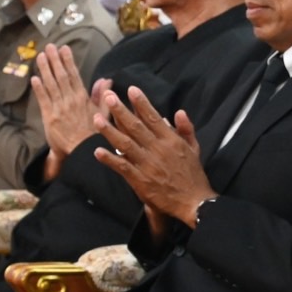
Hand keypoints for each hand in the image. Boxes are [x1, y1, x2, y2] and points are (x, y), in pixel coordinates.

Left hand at [30, 45, 98, 178]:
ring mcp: (58, 108)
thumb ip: (102, 96)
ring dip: (45, 69)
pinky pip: (43, 100)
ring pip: (51, 85)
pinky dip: (39, 88)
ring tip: (41, 56)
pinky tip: (35, 77)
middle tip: (50, 46)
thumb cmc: (94, 133)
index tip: (64, 49)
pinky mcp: (49, 117)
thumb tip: (106, 80)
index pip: (74, 75)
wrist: (82, 151)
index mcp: (83, 98)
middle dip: (55, 60)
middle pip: (61, 76)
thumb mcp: (104, 113)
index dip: (68, 61)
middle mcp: (70, 100)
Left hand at [92, 86, 214, 226]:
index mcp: (171, 140)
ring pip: (125, 144)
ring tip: (97, 119)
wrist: (193, 201)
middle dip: (121, 110)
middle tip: (108, 96)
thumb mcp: (194, 148)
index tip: (130, 89)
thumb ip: (186, 129)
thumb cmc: (193, 174)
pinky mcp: (140, 180)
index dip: (141, 103)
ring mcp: (148, 165)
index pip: (153, 117)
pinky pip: (122, 167)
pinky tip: (97, 151)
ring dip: (109, 131)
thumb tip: (178, 112)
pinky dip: (109, 159)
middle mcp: (158, 149)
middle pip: (136, 126)